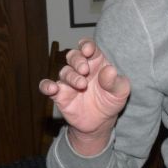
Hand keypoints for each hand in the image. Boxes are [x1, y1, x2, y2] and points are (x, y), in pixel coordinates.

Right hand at [39, 39, 130, 155]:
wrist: (101, 122)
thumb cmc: (111, 100)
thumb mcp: (120, 91)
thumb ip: (115, 81)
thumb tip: (110, 70)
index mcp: (96, 62)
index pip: (88, 47)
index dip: (86, 45)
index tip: (88, 50)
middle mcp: (80, 69)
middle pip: (73, 56)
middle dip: (77, 60)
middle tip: (84, 70)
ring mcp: (68, 81)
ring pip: (64, 72)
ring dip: (71, 76)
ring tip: (82, 85)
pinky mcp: (59, 94)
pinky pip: (47, 86)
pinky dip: (46, 85)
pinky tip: (52, 89)